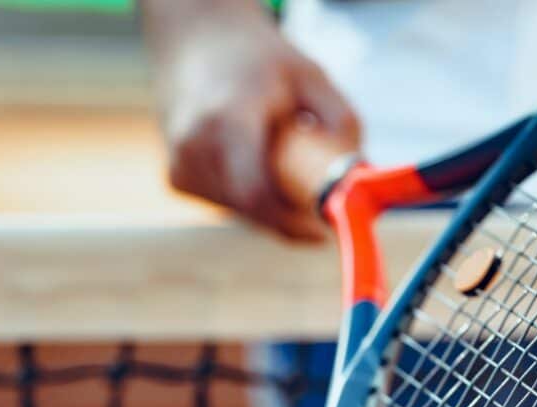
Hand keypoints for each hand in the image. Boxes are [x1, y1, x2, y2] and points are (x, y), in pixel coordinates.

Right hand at [142, 0, 360, 239]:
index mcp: (228, 118)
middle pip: (253, 210)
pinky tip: (252, 159)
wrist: (198, 44)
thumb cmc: (262, 64)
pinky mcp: (177, 179)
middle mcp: (195, 144)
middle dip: (290, 216)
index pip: (256, 193)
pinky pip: (228, 206)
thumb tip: (360, 182)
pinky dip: (250, 197)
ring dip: (272, 205)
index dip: (291, 222)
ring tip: (278, 158)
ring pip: (242, 213)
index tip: (321, 231)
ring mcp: (180, 164)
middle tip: (316, 205)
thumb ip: (342, 125)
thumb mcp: (312, 78)